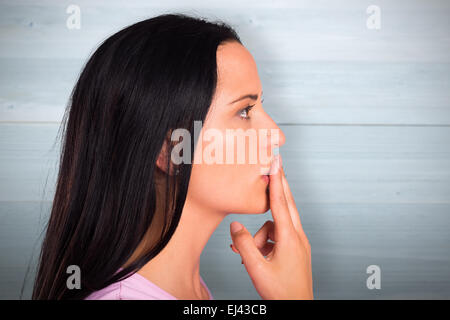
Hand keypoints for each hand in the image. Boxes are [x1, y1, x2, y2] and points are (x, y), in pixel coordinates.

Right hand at [229, 154, 312, 299]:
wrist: (297, 307)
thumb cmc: (280, 292)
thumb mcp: (256, 268)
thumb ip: (244, 244)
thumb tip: (235, 225)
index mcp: (290, 238)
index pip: (281, 202)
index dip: (277, 180)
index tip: (276, 162)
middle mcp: (297, 237)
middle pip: (286, 204)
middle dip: (278, 186)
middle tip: (274, 166)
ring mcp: (298, 244)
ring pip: (276, 226)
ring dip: (261, 234)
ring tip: (250, 255)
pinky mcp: (295, 250)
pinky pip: (277, 237)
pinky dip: (265, 242)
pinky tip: (256, 257)